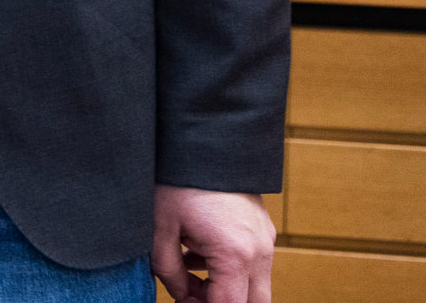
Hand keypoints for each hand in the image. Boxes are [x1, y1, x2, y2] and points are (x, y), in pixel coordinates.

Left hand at [152, 185, 274, 300]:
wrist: (201, 138)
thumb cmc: (177, 180)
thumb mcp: (160, 228)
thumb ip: (169, 272)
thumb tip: (181, 295)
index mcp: (236, 254)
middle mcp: (260, 250)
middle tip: (190, 296)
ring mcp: (265, 238)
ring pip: (254, 285)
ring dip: (225, 289)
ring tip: (187, 272)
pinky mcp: (262, 228)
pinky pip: (253, 263)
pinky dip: (230, 270)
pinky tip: (196, 253)